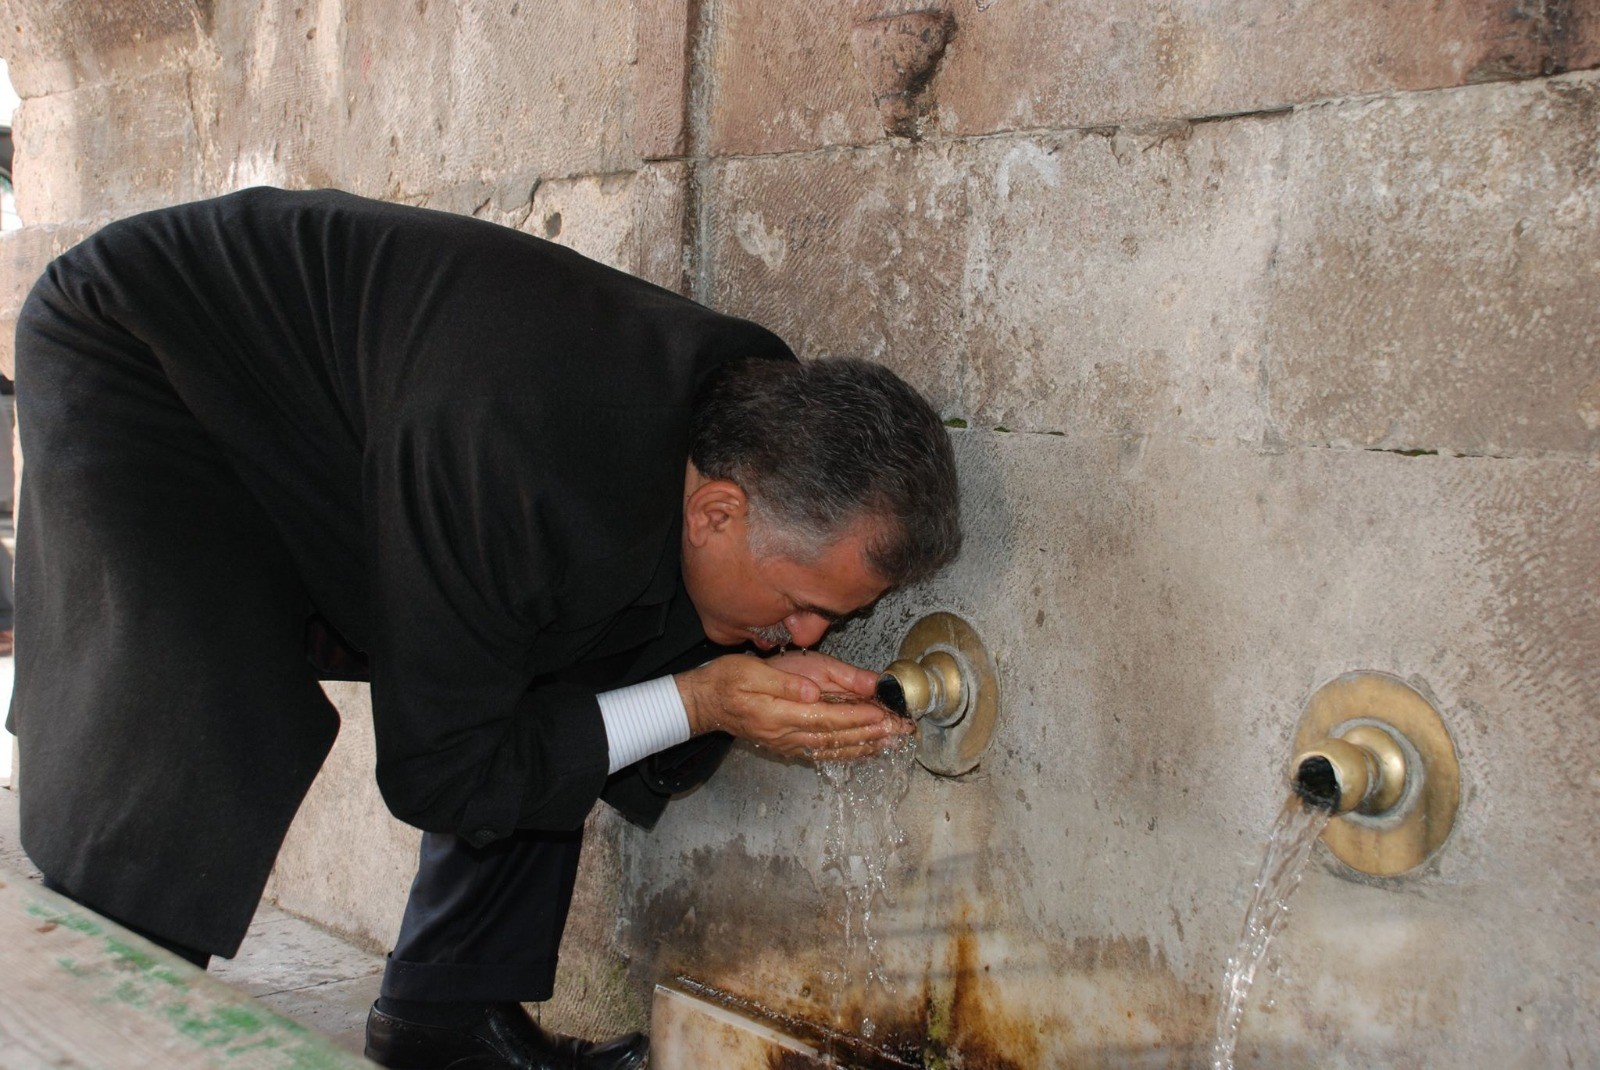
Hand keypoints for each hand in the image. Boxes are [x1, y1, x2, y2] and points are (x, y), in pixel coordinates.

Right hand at [675, 654, 911, 761]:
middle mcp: (785, 734)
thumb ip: (784, 684)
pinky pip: (821, 753)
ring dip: (862, 747)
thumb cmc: (727, 680)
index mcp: (779, 714)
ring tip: (890, 743)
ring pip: (831, 749)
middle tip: (899, 732)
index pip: (827, 719)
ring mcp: (786, 743)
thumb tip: (813, 693)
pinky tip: (862, 751)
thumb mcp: (751, 671)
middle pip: (835, 737)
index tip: (884, 716)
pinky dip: (845, 753)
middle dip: (869, 734)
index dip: (857, 718)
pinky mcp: (786, 746)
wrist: (705, 702)